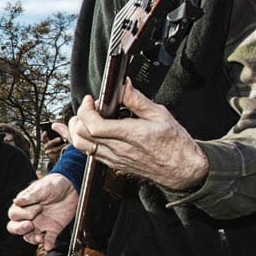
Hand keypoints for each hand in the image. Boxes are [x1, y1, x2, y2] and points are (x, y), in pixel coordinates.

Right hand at [8, 171, 76, 250]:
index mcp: (24, 205)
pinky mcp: (53, 229)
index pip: (14, 215)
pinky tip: (48, 245)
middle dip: (20, 229)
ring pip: (29, 236)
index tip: (37, 207)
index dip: (23, 214)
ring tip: (40, 238)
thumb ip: (30, 196)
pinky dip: (48, 244)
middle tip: (30, 225)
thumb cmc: (54, 184)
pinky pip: (48, 239)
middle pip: (16, 228)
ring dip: (32, 239)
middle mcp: (30, 216)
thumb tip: (16, 201)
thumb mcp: (42, 187)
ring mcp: (41, 224)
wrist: (71, 187)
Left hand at [69, 79, 207, 191]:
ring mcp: (114, 158)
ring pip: (81, 146)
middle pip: (81, 136)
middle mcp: (118, 149)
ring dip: (75, 129)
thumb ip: (137, 99)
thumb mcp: (160, 114)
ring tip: (83, 116)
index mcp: (130, 135)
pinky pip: (88, 153)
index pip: (94, 125)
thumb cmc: (175, 144)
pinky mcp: (113, 164)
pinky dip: (79, 140)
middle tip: (90, 106)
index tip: (91, 99)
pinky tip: (73, 132)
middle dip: (79, 116)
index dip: (86, 109)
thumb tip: (123, 85)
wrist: (183, 169)